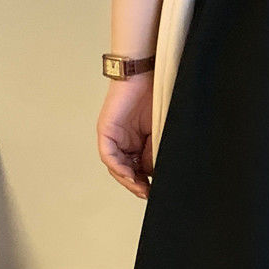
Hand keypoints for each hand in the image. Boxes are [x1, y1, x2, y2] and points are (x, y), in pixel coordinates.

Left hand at [97, 74, 153, 198]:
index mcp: (138, 143)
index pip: (139, 169)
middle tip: (147, 194)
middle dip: (136, 184)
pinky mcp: (106, 131)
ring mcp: (113, 137)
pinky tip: (129, 174)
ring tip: (140, 188)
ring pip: (116, 166)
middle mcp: (124, 142)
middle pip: (126, 170)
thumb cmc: (156, 97)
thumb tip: (154, 173)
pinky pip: (108, 155)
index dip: (146, 182)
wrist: (146, 75)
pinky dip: (118, 166)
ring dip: (127, 179)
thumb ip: (156, 151)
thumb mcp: (162, 131)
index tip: (154, 193)